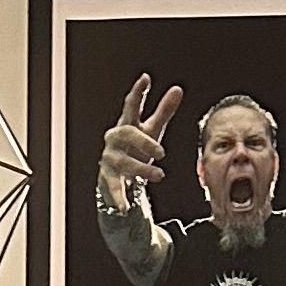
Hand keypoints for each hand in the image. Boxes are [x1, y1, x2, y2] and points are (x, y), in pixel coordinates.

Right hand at [99, 72, 180, 210]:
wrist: (120, 176)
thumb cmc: (137, 149)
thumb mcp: (152, 130)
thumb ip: (164, 111)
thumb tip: (178, 89)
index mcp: (127, 124)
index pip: (131, 105)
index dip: (138, 93)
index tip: (146, 78)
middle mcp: (115, 138)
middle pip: (127, 134)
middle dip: (145, 142)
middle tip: (162, 152)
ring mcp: (110, 158)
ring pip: (124, 161)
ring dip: (142, 169)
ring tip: (160, 175)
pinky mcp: (107, 177)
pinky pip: (112, 186)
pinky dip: (118, 197)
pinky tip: (125, 207)